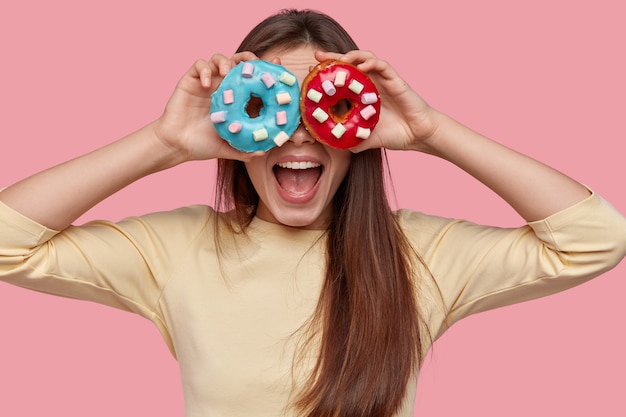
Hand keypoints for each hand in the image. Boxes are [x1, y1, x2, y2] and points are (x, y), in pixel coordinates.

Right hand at [152, 52, 264, 162]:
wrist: (177, 145)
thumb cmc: (201, 145)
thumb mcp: (227, 148)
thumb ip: (244, 149)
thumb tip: (262, 152)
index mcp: (234, 99)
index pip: (252, 80)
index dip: (264, 71)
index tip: (277, 66)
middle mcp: (222, 87)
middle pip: (238, 62)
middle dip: (248, 58)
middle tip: (255, 63)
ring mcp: (207, 82)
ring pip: (219, 59)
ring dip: (226, 61)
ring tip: (228, 73)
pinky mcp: (190, 80)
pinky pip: (199, 65)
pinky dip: (205, 70)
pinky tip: (208, 84)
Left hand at [315, 50, 440, 152]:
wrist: (418, 135)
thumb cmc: (395, 135)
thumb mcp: (367, 139)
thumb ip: (351, 140)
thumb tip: (332, 146)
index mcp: (363, 94)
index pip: (342, 79)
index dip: (328, 74)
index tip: (311, 73)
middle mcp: (371, 83)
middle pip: (350, 64)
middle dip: (333, 58)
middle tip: (318, 56)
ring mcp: (383, 80)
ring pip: (365, 58)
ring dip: (352, 55)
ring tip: (339, 58)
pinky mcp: (395, 80)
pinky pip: (382, 65)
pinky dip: (371, 62)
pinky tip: (361, 65)